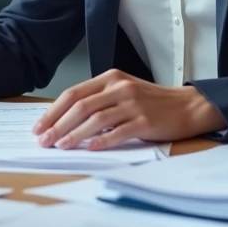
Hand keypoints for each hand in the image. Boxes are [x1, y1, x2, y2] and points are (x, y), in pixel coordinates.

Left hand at [31, 70, 226, 150]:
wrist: (188, 106)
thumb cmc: (152, 102)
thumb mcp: (123, 92)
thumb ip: (99, 100)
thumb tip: (64, 120)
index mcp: (111, 78)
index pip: (74, 94)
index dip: (53, 111)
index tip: (39, 127)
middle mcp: (120, 87)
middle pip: (81, 106)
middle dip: (57, 124)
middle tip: (43, 140)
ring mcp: (133, 104)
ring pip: (96, 119)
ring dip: (74, 134)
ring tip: (60, 146)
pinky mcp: (145, 122)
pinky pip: (118, 132)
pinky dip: (102, 141)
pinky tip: (89, 148)